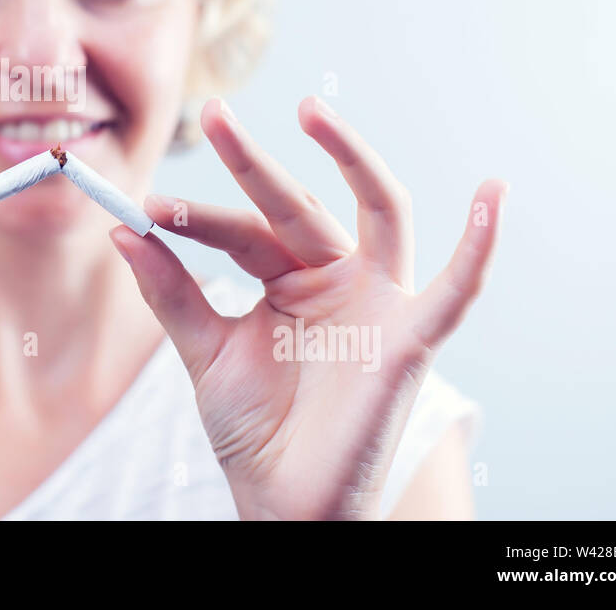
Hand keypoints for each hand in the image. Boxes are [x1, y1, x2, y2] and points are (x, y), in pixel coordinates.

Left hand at [110, 96, 505, 519]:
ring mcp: (376, 302)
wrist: (285, 503)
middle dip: (253, 161)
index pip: (244, 228)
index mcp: (288, 279)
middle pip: (298, 203)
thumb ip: (171, 292)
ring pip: (376, 211)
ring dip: (352, 158)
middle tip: (211, 116)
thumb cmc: (255, 430)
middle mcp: (335, 278)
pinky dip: (481, 245)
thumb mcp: (204, 351)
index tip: (144, 206)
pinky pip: (456, 290)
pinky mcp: (410, 340)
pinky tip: (493, 194)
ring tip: (312, 111)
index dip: (197, 217)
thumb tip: (122, 232)